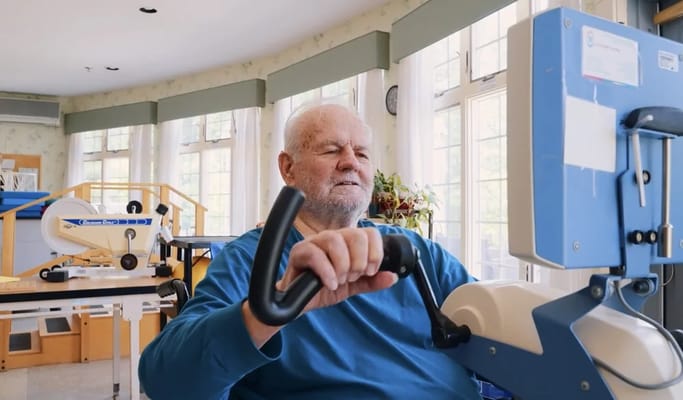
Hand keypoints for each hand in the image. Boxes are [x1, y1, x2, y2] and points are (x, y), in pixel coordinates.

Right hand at [278, 227, 398, 312]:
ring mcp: (314, 243)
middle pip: (355, 234)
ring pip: (334, 240)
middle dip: (359, 260)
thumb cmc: (324, 289)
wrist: (300, 304)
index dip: (375, 252)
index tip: (370, 271)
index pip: (369, 233)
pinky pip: (315, 254)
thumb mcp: (353, 287)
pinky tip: (330, 284)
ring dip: (343, 264)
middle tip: (353, 277)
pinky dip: (327, 271)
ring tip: (340, 280)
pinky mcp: (299, 252)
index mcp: (347, 243)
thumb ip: (372, 281)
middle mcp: (332, 238)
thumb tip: (393, 276)